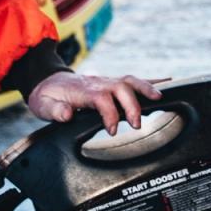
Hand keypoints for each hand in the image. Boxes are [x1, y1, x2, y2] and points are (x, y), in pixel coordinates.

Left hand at [27, 73, 164, 130]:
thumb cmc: (46, 96)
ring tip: (161, 99)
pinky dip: (151, 81)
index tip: (112, 130)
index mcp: (82, 90)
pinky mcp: (112, 83)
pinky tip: (168, 83)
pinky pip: (134, 80)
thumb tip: (67, 114)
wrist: (46, 80)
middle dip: (132, 105)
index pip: (101, 99)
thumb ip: (54, 110)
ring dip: (147, 88)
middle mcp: (97, 83)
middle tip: (136, 125)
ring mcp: (106, 81)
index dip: (109, 114)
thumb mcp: (42, 105)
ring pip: (130, 81)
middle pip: (121, 87)